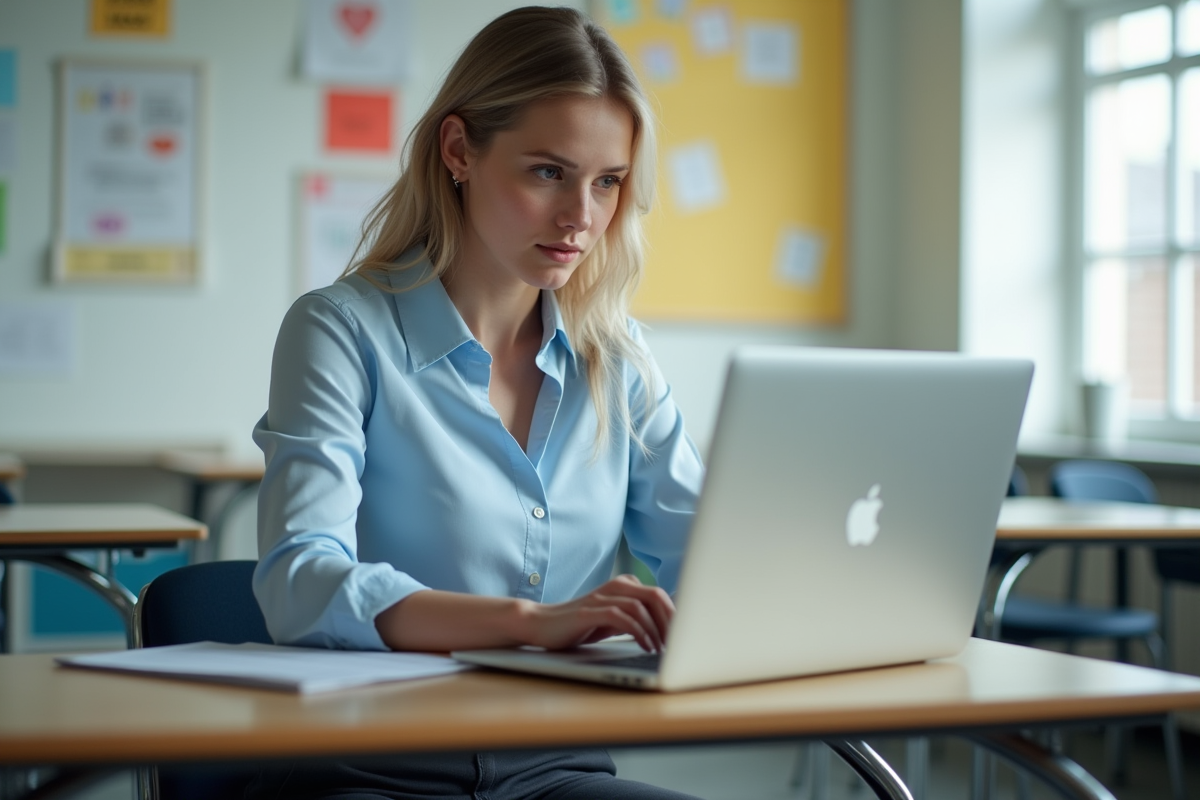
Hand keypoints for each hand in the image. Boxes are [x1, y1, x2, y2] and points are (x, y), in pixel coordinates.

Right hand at [520, 574, 674, 652]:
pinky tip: (644, 646)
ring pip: (640, 606)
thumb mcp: (612, 620)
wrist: (541, 625)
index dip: (675, 615)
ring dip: (655, 629)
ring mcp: (601, 597)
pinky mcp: (589, 611)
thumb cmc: (579, 625)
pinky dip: (637, 631)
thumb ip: (634, 619)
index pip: (659, 595)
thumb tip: (665, 632)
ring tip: (661, 649)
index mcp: (624, 586)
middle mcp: (615, 587)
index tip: (684, 636)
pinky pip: (621, 617)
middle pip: (655, 596)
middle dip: (670, 621)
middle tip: (677, 643)